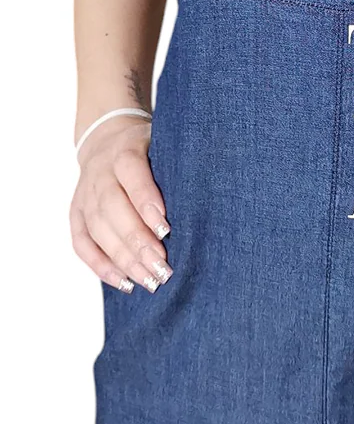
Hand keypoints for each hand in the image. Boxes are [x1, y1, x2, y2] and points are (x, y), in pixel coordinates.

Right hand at [70, 115, 171, 294]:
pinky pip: (82, 243)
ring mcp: (85, 195)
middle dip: (137, 241)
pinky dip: (101, 266)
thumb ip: (178, 168)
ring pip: (98, 229)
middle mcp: (100, 173)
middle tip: (162, 266)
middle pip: (113, 208)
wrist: (106, 141)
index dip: (146, 202)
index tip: (165, 230)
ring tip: (150, 280)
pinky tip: (125, 282)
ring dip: (124, 259)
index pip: (132, 175)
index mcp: (125, 151)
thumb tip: (208, 202)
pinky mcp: (76, 214)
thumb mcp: (165, 146)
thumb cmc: (149, 150)